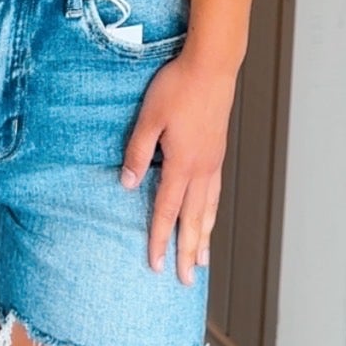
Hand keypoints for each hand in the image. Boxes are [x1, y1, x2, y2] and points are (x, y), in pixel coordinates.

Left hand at [119, 53, 236, 283]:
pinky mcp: (218, 152)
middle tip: (184, 279)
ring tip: (202, 260)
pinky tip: (210, 217)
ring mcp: (213, 162)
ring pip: (208, 210)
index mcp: (182, 164)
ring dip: (203, 237)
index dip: (160, 240)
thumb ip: (137, 152)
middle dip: (186, 251)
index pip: (167, 211)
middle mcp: (201, 169)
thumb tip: (127, 184)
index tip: (155, 265)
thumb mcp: (149, 118)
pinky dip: (212, 213)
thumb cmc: (178, 86)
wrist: (212, 66)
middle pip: (193, 220)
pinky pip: (215, 193)